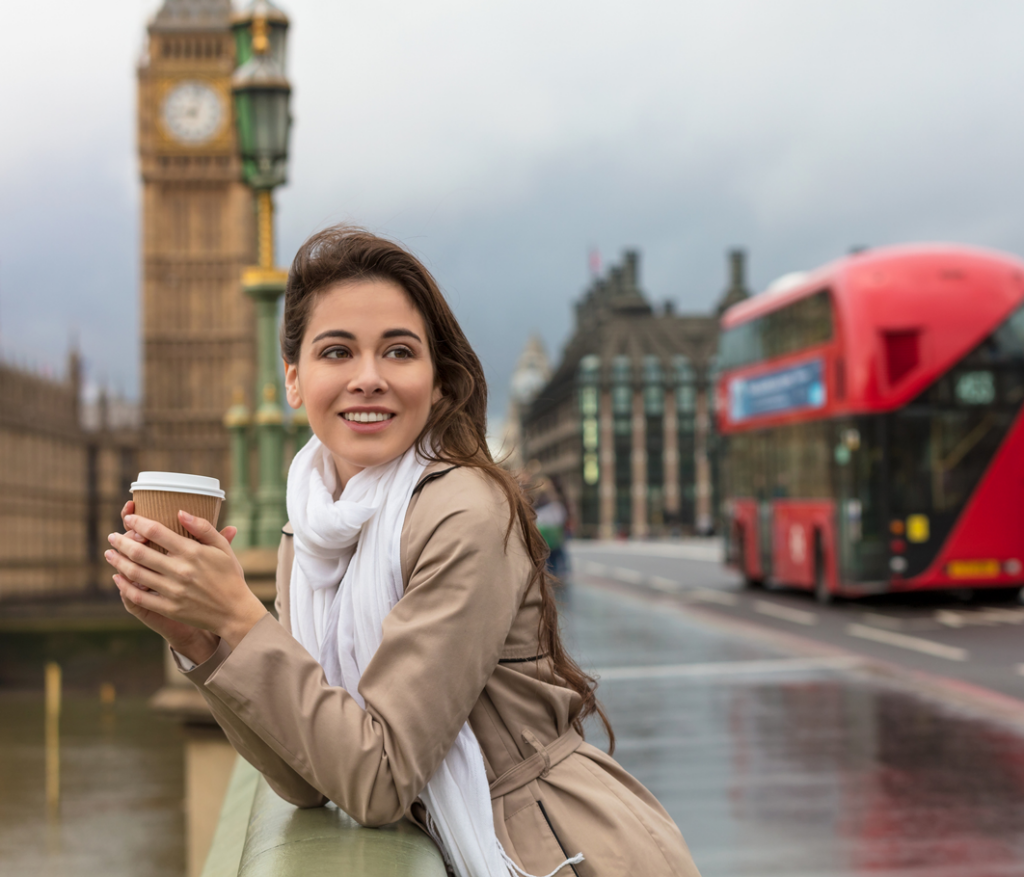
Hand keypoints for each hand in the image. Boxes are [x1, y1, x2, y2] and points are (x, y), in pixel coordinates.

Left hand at [108, 502, 265, 659]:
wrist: (234, 611)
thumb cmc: (230, 576)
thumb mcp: (223, 548)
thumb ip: (203, 528)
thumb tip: (180, 511)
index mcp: (192, 552)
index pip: (157, 532)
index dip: (138, 522)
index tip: (128, 518)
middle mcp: (180, 570)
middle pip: (140, 552)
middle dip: (121, 541)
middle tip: (112, 536)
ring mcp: (172, 590)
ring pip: (135, 573)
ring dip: (118, 562)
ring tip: (109, 553)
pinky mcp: (168, 607)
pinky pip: (139, 596)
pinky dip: (124, 587)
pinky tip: (118, 579)